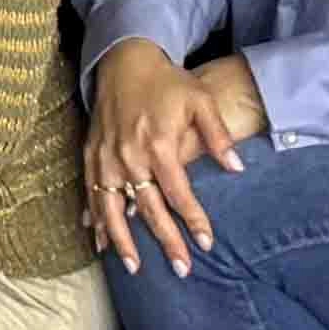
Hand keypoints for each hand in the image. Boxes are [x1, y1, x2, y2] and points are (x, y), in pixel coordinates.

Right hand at [86, 39, 267, 273]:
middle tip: (181, 269)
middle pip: (149, 209)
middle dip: (165, 241)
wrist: (124, 60)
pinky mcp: (91, 155)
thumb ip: (218, 136)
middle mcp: (129, 156)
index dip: (193, 220)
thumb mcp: (201, 100)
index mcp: (158, 144)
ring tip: (135, 268)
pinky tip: (100, 243)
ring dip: (124, 241)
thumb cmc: (167, 82)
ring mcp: (106, 158)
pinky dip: (96, 220)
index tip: (206, 244)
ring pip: (113, 209)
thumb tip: (237, 169)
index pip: (178, 193)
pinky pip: (92, 194)